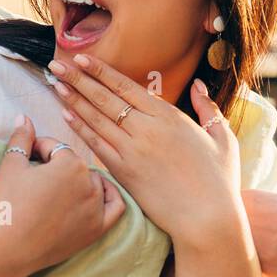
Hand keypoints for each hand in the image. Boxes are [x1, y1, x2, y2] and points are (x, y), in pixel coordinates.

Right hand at [0, 115, 125, 276]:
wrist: (7, 248)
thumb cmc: (7, 205)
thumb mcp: (11, 166)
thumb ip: (21, 138)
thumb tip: (24, 118)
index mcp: (70, 164)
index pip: (55, 148)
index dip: (37, 150)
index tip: (25, 159)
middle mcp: (89, 183)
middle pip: (74, 165)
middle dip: (57, 166)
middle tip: (36, 176)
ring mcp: (96, 208)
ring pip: (93, 183)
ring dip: (79, 181)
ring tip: (57, 188)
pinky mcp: (96, 229)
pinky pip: (115, 207)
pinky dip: (110, 196)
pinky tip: (99, 192)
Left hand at [50, 55, 240, 244]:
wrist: (207, 218)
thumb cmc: (219, 180)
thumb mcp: (221, 138)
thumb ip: (208, 108)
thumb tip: (199, 84)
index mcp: (169, 116)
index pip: (126, 86)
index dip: (101, 71)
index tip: (81, 58)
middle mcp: (146, 129)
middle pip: (105, 98)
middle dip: (78, 79)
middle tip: (56, 65)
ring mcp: (132, 150)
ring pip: (96, 119)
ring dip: (73, 100)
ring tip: (55, 84)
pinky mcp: (123, 172)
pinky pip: (96, 144)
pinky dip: (80, 128)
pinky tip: (66, 115)